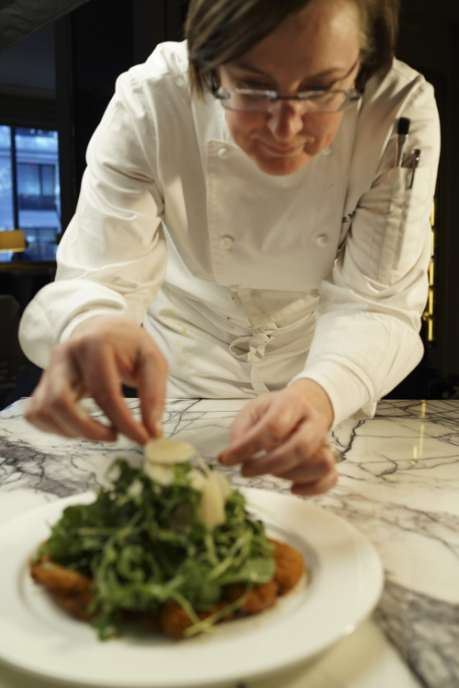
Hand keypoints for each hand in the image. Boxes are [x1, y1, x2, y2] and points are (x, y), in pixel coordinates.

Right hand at [25, 315, 167, 443]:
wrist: (102, 328)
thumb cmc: (129, 346)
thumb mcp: (152, 360)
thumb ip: (154, 394)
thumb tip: (153, 432)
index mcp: (94, 345)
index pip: (104, 392)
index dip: (124, 422)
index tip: (143, 440)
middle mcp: (64, 355)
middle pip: (60, 402)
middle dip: (89, 430)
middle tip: (115, 436)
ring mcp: (48, 370)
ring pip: (44, 411)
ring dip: (73, 431)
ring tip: (99, 430)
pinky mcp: (41, 384)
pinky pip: (35, 414)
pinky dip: (55, 429)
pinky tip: (79, 426)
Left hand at [219, 379, 336, 495]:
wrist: (305, 403)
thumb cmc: (274, 410)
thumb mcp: (253, 410)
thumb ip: (241, 430)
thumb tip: (234, 456)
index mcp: (291, 403)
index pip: (273, 427)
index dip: (248, 446)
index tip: (226, 459)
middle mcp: (313, 421)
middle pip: (300, 448)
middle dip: (269, 465)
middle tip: (246, 471)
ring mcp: (325, 440)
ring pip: (319, 464)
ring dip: (290, 475)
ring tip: (269, 471)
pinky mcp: (330, 458)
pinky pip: (330, 478)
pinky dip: (313, 489)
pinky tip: (293, 489)